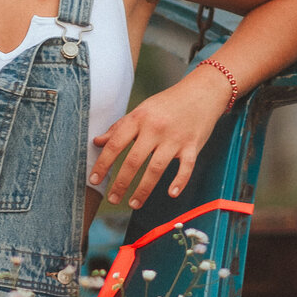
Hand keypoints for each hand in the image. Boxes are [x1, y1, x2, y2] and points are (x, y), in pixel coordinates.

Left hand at [89, 69, 232, 208]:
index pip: (115, 144)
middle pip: (134, 160)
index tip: (93, 180)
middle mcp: (155, 128)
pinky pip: (186, 167)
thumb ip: (119, 127)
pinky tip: (171, 194)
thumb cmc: (168, 103)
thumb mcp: (141, 110)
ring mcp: (175, 138)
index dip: (103, 163)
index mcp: (139, 118)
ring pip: (156, 168)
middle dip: (121, 183)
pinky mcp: (193, 145)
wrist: (202, 92)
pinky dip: (180, 181)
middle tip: (112, 199)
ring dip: (144, 189)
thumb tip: (97, 142)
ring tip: (134, 204)